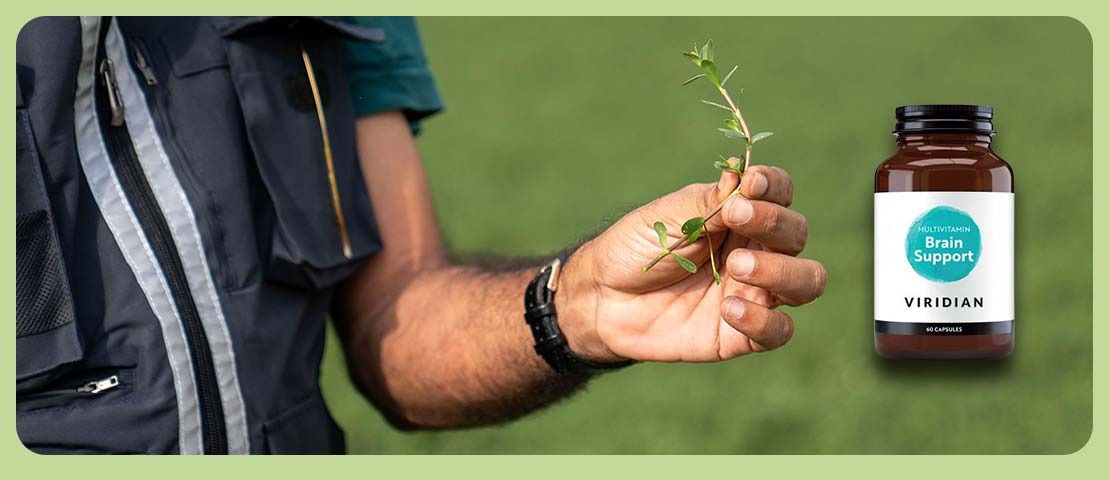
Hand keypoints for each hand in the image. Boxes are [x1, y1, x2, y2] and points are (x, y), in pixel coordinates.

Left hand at [557, 161, 826, 362]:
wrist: (602, 298)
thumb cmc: (636, 247)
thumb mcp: (669, 217)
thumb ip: (711, 201)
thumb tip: (745, 175)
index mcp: (741, 215)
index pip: (781, 193)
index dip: (775, 186)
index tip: (751, 183)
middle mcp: (756, 251)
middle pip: (797, 234)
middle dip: (773, 224)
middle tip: (733, 220)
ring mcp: (754, 293)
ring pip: (807, 282)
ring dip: (780, 271)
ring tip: (736, 266)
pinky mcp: (741, 334)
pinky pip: (779, 330)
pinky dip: (763, 320)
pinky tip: (729, 309)